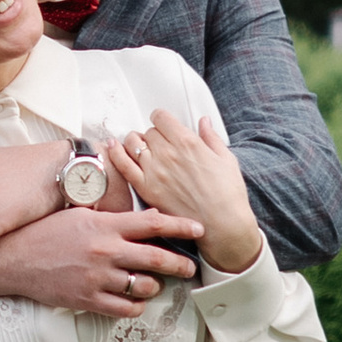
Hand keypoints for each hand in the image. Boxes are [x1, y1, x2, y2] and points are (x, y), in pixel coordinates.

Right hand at [0, 206, 203, 317]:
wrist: (14, 258)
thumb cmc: (46, 231)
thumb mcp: (79, 212)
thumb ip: (110, 213)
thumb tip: (134, 202)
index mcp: (105, 225)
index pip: (152, 222)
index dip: (180, 225)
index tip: (199, 228)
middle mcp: (105, 251)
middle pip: (156, 258)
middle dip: (180, 263)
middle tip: (190, 266)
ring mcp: (98, 277)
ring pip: (144, 286)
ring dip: (155, 286)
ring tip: (155, 283)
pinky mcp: (88, 299)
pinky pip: (125, 309)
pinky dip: (135, 306)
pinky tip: (134, 300)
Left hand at [107, 110, 260, 273]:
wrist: (222, 224)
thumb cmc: (227, 195)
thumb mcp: (226, 159)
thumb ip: (211, 137)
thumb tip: (204, 121)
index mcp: (188, 142)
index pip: (161, 117)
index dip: (162, 119)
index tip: (164, 124)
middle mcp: (168, 153)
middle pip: (149, 131)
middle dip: (153, 134)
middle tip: (159, 144)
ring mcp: (155, 171)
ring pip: (132, 143)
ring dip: (135, 142)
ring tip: (141, 148)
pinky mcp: (146, 188)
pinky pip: (123, 165)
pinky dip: (116, 153)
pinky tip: (114, 148)